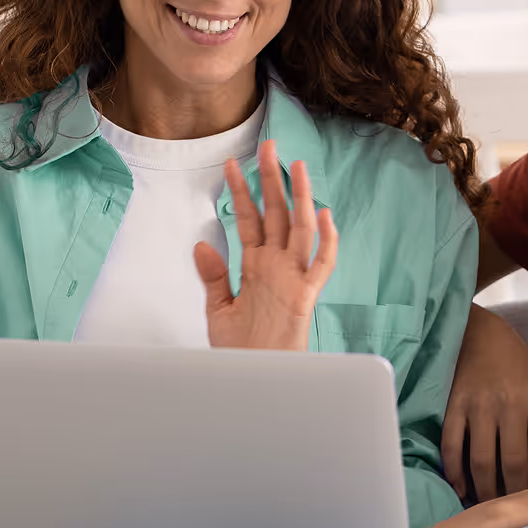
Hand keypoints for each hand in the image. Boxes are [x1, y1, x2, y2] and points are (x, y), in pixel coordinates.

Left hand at [194, 139, 337, 350]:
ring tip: (296, 166)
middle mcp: (276, 267)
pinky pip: (320, 266)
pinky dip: (325, 242)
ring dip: (299, 198)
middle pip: (276, 214)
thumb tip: (202, 243)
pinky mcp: (305, 297)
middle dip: (271, 180)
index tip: (231, 164)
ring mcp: (293, 279)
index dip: (241, 192)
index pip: (249, 220)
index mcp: (256, 267)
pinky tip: (324, 216)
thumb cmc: (241, 351)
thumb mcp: (218, 310)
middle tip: (268, 146)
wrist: (254, 381)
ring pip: (299, 230)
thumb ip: (213, 276)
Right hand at [442, 304, 527, 501]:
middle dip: (514, 494)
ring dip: (485, 490)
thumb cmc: (522, 368)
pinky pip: (452, 445)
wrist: (481, 334)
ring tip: (490, 507)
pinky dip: (454, 472)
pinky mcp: (455, 405)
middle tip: (514, 513)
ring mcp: (479, 405)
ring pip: (481, 460)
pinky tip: (461, 488)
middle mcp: (509, 403)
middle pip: (513, 462)